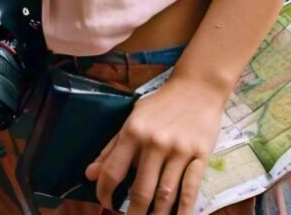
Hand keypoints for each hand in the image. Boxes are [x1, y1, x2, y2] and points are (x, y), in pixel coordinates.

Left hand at [85, 74, 224, 214]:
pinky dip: (184, 210)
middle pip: (141, 189)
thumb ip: (111, 148)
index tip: (104, 203)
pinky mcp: (200, 156)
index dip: (105, 192)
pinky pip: (190, 190)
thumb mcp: (132, 119)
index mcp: (133, 131)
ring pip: (166, 194)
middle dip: (133, 213)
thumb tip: (89, 174)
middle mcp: (154, 142)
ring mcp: (179, 150)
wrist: (196, 88)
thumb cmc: (160, 105)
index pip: (113, 170)